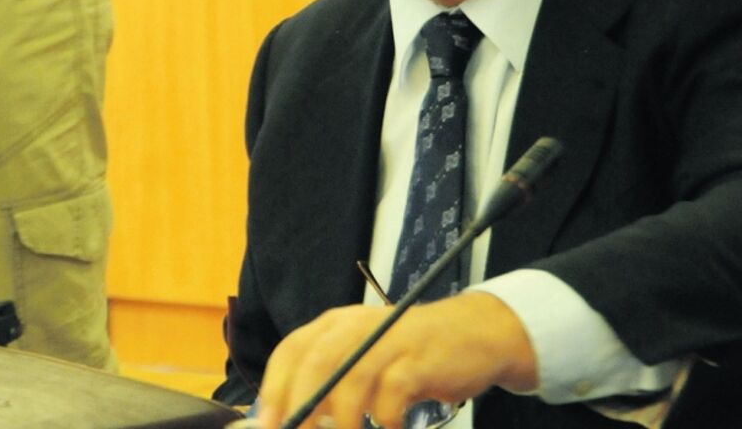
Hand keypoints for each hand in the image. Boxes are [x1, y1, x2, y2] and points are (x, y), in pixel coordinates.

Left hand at [254, 292, 538, 428]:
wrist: (474, 334)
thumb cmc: (410, 354)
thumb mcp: (365, 358)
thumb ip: (328, 383)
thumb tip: (285, 419)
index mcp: (337, 324)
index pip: (292, 349)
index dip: (274, 388)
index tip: (267, 424)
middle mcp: (358, 325)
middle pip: (316, 363)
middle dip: (301, 407)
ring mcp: (390, 339)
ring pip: (351, 379)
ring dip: (342, 421)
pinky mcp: (419, 359)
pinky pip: (391, 396)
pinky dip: (385, 420)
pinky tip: (392, 427)